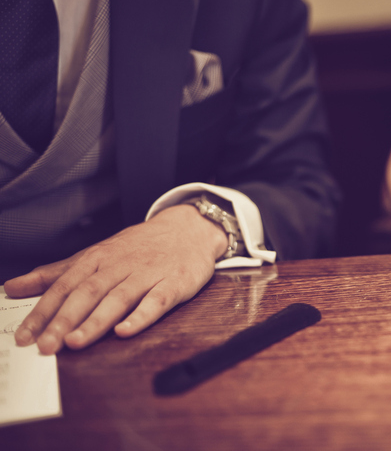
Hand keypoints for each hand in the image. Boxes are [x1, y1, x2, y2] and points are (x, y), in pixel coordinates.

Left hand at [3, 204, 227, 353]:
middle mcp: (120, 265)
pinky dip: (141, 317)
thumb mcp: (96, 254)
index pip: (65, 285)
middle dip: (65, 320)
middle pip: (88, 293)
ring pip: (119, 298)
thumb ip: (57, 273)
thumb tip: (13, 287)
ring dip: (96, 321)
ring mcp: (148, 274)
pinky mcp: (174, 283)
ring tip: (76, 342)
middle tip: (46, 346)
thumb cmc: (140, 246)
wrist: (189, 228)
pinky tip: (125, 331)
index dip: (43, 311)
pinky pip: (157, 301)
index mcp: (98, 258)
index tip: (24, 336)